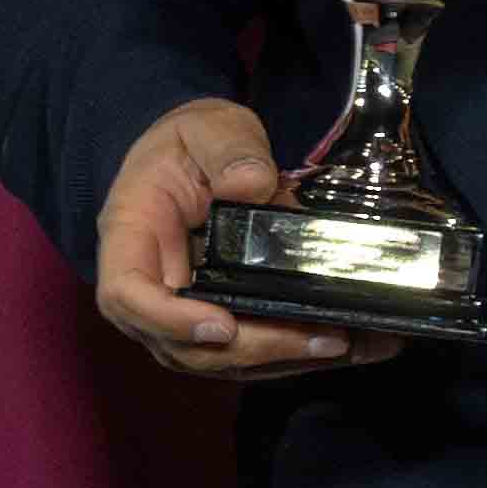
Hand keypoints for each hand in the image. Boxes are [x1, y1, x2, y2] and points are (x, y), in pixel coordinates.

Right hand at [91, 93, 393, 379]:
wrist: (197, 155)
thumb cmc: (190, 142)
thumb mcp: (207, 127)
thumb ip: (229, 149)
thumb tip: (253, 185)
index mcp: (131, 235)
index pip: (127, 294)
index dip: (169, 321)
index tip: (221, 326)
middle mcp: (152, 286)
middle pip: (183, 346)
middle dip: (255, 350)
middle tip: (326, 337)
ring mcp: (185, 312)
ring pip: (224, 360)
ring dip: (288, 360)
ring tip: (353, 343)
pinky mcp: (223, 320)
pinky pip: (254, 352)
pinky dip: (302, 354)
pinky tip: (359, 344)